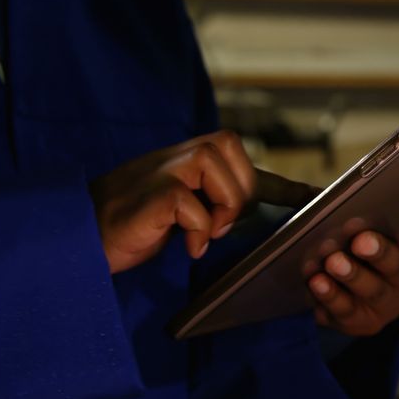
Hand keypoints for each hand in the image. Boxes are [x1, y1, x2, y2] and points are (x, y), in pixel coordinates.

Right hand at [90, 130, 317, 273]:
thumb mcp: (183, 213)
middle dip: (240, 193)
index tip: (318, 198)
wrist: (80, 237)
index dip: (285, 184)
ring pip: (218, 171)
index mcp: (190, 160)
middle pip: (234, 152)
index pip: (245, 163)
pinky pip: (193, 205)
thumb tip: (251, 214)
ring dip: (221, 207)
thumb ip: (213, 205)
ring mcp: (164, 171)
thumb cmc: (132, 225)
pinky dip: (196, 230)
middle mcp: (179, 156)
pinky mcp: (153, 194)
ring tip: (204, 232)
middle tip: (222, 224)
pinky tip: (185, 246)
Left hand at [308, 201, 398, 336]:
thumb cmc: (354, 248)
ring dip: (353, 275)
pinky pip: (346, 311)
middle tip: (361, 241)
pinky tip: (317, 281)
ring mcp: (386, 303)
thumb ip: (358, 210)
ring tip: (333, 262)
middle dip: (381, 252)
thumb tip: (336, 199)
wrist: (341, 293)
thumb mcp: (362, 227)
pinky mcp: (362, 322)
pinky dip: (330, 295)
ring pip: (374, 291)